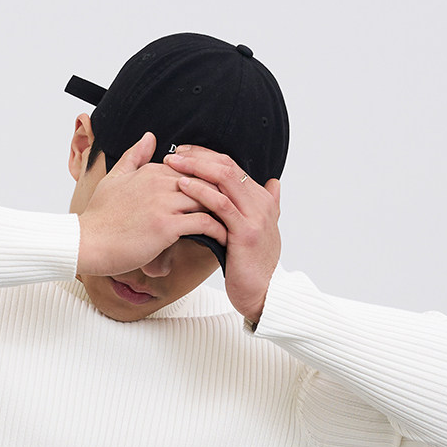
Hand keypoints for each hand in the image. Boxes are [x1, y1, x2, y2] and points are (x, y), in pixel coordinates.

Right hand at [75, 133, 229, 278]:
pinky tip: (225, 238)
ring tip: (238, 222)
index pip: (191, 169)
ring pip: (207, 199)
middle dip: (224, 193)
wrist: (87, 242)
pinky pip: (202, 223)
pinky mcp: (166, 227)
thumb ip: (133, 157)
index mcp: (151, 170)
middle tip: (240, 206)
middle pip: (204, 181)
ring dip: (225, 211)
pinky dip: (217, 230)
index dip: (209, 181)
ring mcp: (163, 204)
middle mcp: (160, 182)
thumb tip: (149, 136)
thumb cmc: (100, 216)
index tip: (223, 193)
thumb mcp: (115, 179)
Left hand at [160, 144, 280, 322]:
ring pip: (225, 179)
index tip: (183, 153)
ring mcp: (255, 216)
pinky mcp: (245, 232)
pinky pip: (221, 205)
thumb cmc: (252, 266)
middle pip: (227, 166)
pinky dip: (201, 192)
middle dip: (198, 156)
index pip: (231, 165)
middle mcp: (261, 202)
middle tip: (174, 153)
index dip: (206, 156)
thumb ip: (265, 206)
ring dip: (195, 168)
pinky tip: (183, 186)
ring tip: (173, 164)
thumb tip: (273, 183)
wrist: (263, 294)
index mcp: (262, 199)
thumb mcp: (259, 231)